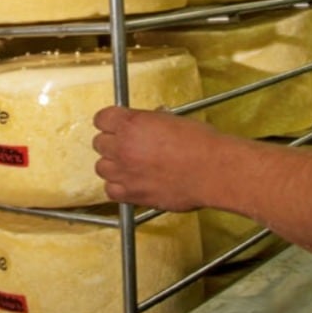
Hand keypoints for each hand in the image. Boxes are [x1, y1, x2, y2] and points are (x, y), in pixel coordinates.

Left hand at [92, 106, 218, 211]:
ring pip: (101, 168)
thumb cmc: (200, 144)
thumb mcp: (171, 120)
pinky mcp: (132, 194)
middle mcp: (123, 147)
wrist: (213, 170)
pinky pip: (111, 191)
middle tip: (126, 145)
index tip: (114, 125)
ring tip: (129, 165)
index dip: (108, 122)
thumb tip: (144, 125)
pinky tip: (130, 183)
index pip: (101, 118)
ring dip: (113, 165)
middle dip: (111, 143)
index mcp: (131, 124)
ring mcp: (125, 172)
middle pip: (99, 143)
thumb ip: (149, 122)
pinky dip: (117, 187)